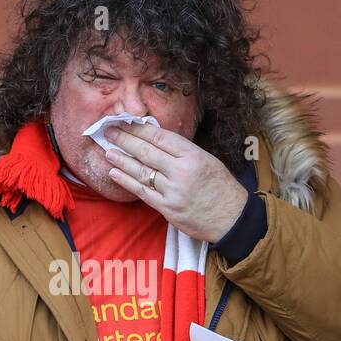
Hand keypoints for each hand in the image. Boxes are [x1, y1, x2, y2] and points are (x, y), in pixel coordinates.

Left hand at [102, 121, 248, 242]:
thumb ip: (183, 152)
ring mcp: (173, 191)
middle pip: (147, 152)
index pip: (160, 138)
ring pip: (141, 172)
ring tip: (108, 151)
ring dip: (121, 160)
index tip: (125, 122)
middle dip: (125, 140)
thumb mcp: (208, 160)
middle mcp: (182, 172)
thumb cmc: (221, 187)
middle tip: (109, 131)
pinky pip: (142, 192)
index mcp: (193, 156)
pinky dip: (126, 182)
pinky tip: (114, 173)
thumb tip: (155, 140)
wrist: (232, 218)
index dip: (139, 129)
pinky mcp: (167, 209)